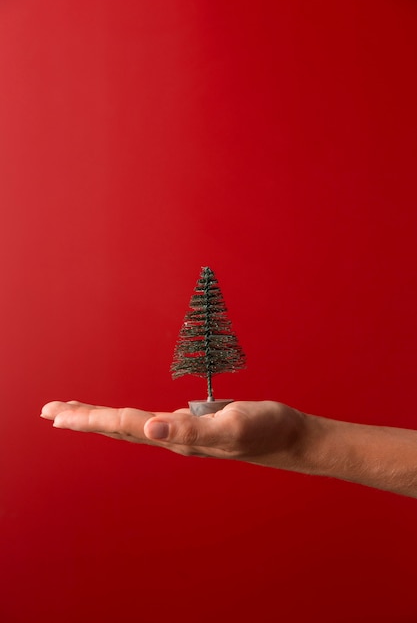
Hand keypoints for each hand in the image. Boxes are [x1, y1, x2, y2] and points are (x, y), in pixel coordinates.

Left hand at [40, 400, 305, 467]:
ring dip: (103, 418)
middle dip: (84, 419)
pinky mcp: (193, 423)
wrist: (289, 436)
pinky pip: (152, 419)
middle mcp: (174, 437)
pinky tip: (128, 418)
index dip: (90, 419)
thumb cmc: (266, 429)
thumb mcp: (231, 425)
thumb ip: (192, 429)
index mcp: (177, 437)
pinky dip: (130, 416)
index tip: (56, 415)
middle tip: (49, 412)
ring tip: (77, 413)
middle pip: (119, 428)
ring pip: (133, 424)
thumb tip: (151, 429)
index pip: (124, 425)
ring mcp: (183, 432)